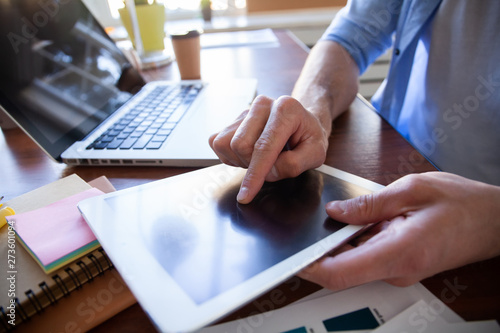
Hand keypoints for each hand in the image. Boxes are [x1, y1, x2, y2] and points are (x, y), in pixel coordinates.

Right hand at [209, 95, 328, 203]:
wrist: (302, 122)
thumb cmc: (309, 137)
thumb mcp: (316, 154)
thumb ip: (294, 165)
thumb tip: (269, 172)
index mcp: (286, 109)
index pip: (264, 146)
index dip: (255, 174)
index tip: (246, 194)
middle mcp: (262, 105)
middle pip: (240, 145)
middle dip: (252, 166)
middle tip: (271, 165)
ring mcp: (245, 110)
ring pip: (226, 144)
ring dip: (241, 161)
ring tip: (260, 158)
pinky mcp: (233, 119)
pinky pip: (218, 143)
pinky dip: (231, 156)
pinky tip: (249, 155)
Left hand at [298, 172, 499, 290]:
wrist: (493, 221)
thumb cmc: (461, 203)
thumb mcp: (412, 190)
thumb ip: (369, 204)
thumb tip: (336, 211)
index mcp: (397, 253)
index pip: (339, 273)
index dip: (309, 268)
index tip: (291, 256)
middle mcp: (395, 270)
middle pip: (341, 269)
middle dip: (319, 249)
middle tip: (310, 222)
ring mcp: (397, 270)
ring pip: (352, 262)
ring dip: (340, 241)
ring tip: (342, 213)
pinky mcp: (399, 265)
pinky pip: (367, 256)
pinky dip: (356, 240)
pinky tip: (360, 219)